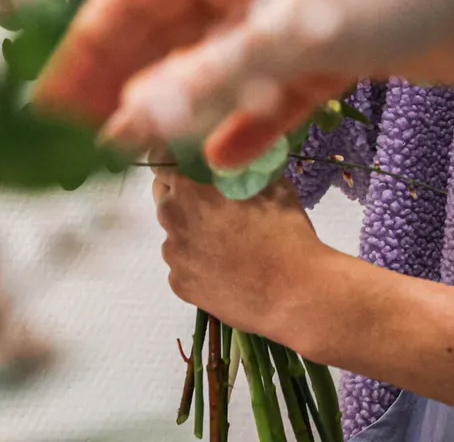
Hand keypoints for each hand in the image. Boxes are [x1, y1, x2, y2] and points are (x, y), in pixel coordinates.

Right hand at [36, 0, 453, 165]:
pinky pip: (274, 84)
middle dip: (127, 79)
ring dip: (184, 103)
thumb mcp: (302, 27)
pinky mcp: (342, 40)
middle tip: (82, 141)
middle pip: (169, 25)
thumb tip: (130, 120)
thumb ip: (214, 78)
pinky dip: (247, 119)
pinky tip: (224, 161)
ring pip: (220, 59)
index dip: (87, 48)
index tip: (48, 108)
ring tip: (143, 156)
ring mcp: (300, 4)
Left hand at [153, 171, 332, 339]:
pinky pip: (182, 264)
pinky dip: (196, 262)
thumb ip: (241, 168)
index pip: (160, 161)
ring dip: (190, 230)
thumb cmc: (285, 232)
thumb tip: (235, 161)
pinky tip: (225, 268)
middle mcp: (172, 218)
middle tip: (214, 203)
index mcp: (189, 187)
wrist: (293, 293)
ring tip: (226, 242)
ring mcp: (173, 255)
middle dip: (182, 194)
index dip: (175, 160)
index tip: (190, 166)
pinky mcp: (179, 284)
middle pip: (164, 196)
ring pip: (174, 232)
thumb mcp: (272, 184)